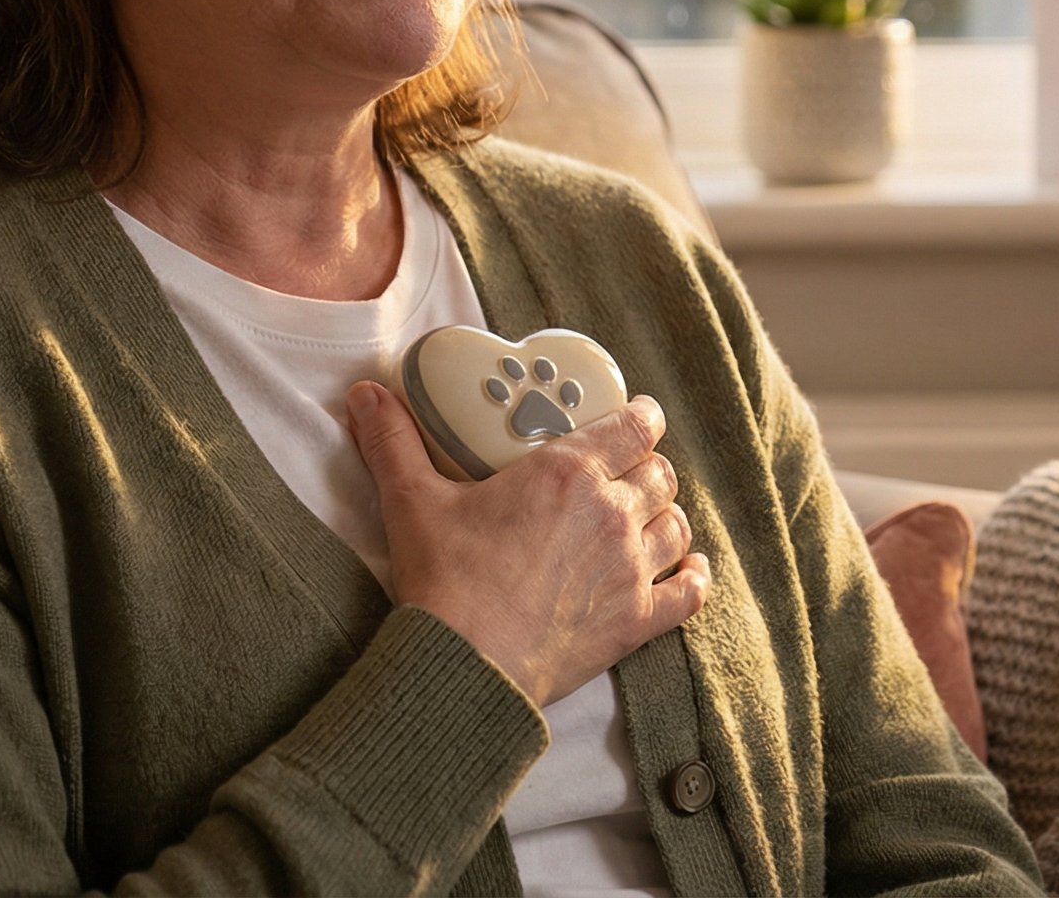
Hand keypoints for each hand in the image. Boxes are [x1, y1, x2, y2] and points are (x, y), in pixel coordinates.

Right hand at [346, 379, 709, 707]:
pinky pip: (690, 591)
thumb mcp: (412, 501)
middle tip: (626, 471)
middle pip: (658, 474)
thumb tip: (364, 395)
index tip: (637, 415)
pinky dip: (694, 577)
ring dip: (665, 517)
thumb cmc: (443, 581)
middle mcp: (611, 513)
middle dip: (646, 467)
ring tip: (648, 518)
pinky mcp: (637, 620)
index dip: (642, 416)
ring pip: (676, 525)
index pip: (633, 427)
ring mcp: (630, 569)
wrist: (465, 664)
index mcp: (567, 472)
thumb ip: (392, 442)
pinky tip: (690, 570)